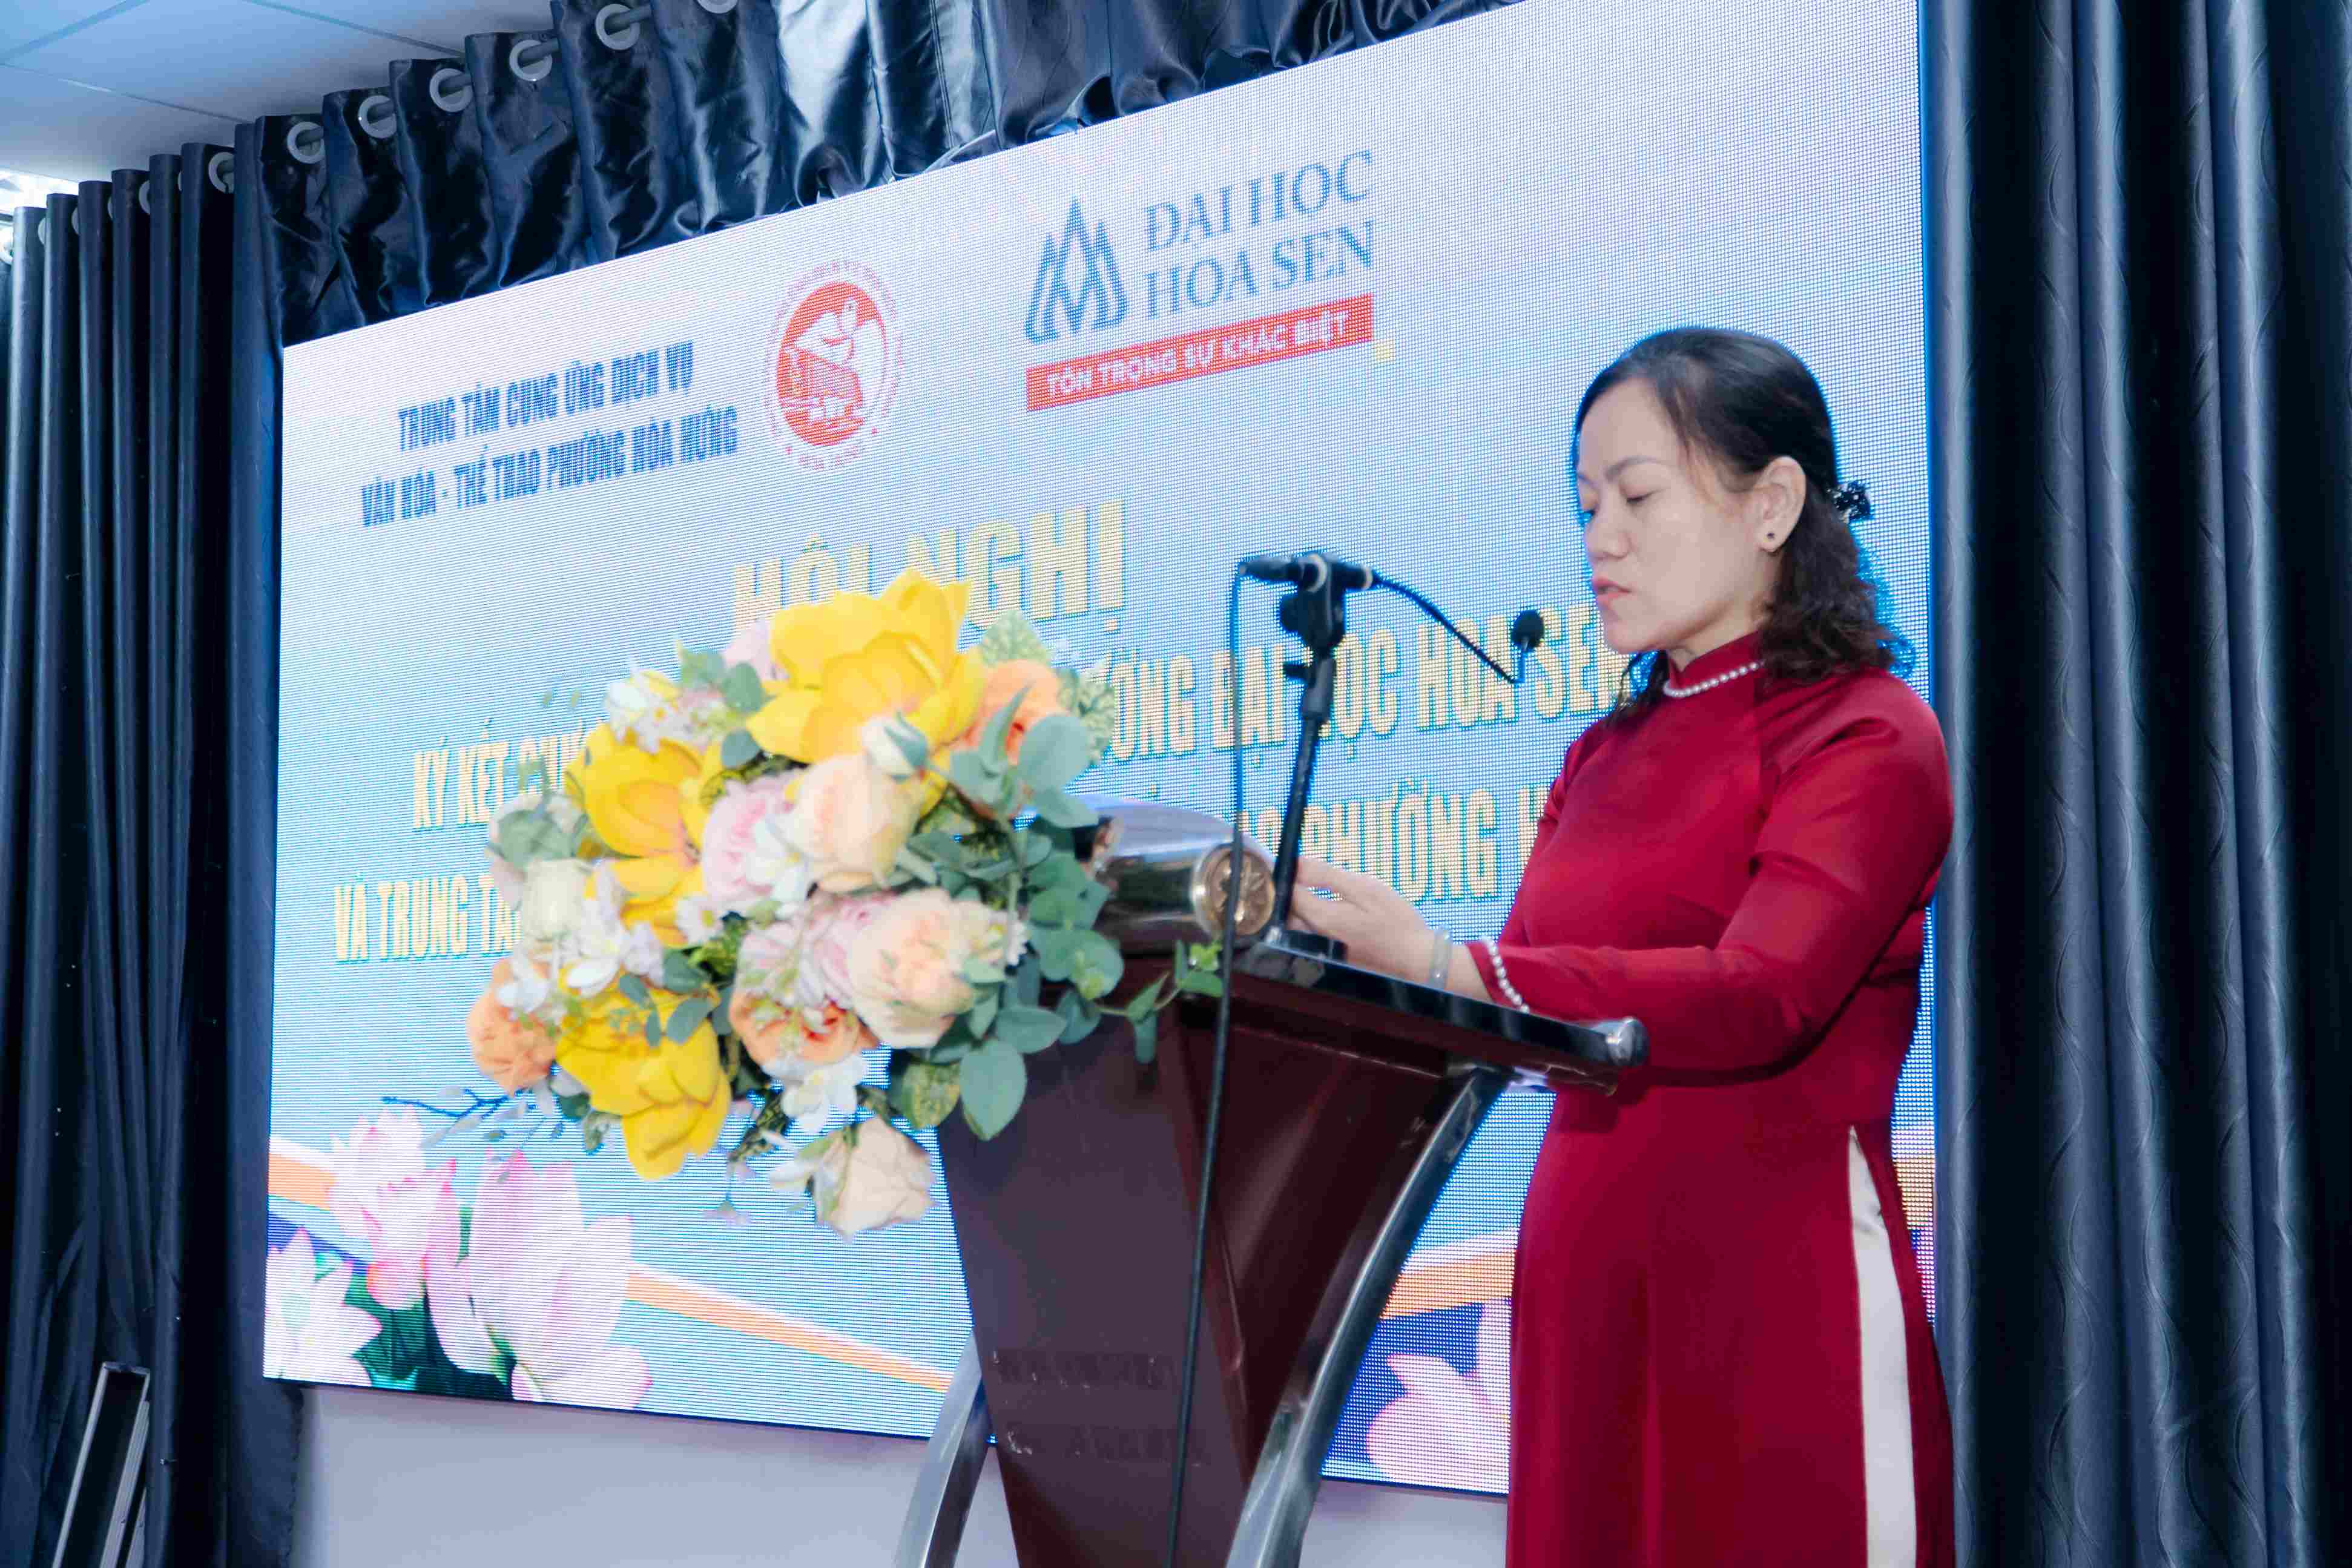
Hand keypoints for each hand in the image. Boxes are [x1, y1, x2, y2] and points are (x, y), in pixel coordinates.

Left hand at [1286, 856, 1437, 980]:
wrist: (1415, 957)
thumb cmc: (1395, 920)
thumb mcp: (1364, 888)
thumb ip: (1326, 875)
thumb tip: (1297, 863)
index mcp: (1321, 918)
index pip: (1287, 892)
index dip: (1286, 874)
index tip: (1293, 860)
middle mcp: (1314, 937)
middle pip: (1287, 911)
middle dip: (1291, 891)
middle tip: (1304, 874)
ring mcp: (1321, 949)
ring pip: (1296, 924)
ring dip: (1300, 906)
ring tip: (1313, 889)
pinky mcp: (1330, 955)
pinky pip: (1309, 934)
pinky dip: (1312, 919)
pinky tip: (1329, 909)